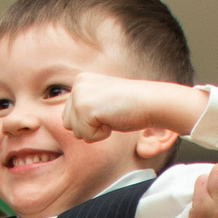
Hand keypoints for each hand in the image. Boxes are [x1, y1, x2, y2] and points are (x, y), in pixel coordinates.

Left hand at [61, 72, 202, 144]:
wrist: (150, 102)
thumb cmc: (130, 105)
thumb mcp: (101, 100)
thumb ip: (85, 106)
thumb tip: (66, 121)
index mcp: (80, 80)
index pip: (70, 114)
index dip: (90, 120)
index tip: (108, 109)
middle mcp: (77, 85)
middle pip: (68, 123)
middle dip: (89, 126)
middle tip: (109, 114)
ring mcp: (80, 95)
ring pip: (75, 131)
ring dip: (94, 131)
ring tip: (110, 116)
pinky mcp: (85, 108)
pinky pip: (86, 137)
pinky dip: (101, 135)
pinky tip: (112, 119)